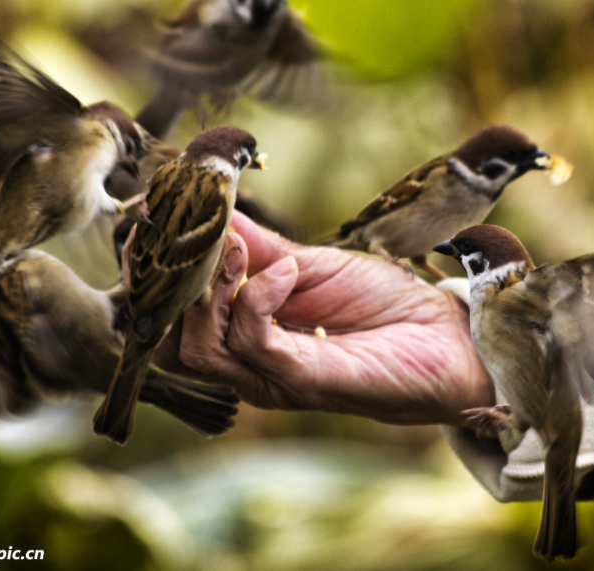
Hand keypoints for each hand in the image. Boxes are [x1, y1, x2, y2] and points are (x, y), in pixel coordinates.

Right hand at [154, 212, 495, 425]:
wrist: (447, 336)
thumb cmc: (384, 303)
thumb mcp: (310, 264)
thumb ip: (258, 248)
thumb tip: (212, 212)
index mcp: (245, 334)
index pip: (170, 321)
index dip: (150, 278)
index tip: (146, 227)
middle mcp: (248, 363)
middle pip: (169, 341)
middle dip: (170, 285)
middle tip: (194, 236)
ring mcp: (272, 377)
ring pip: (199, 348)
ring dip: (212, 289)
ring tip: (244, 251)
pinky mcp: (302, 381)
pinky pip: (254, 344)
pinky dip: (257, 299)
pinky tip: (284, 273)